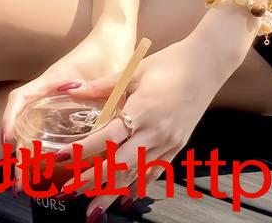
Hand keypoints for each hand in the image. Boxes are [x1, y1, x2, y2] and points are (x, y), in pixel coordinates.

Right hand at [1, 20, 136, 182]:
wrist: (115, 38)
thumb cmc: (109, 53)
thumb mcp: (109, 77)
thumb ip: (108, 99)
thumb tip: (108, 134)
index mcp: (53, 81)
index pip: (21, 97)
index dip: (11, 118)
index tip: (7, 141)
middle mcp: (48, 93)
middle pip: (23, 123)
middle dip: (19, 154)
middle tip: (20, 185)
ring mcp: (53, 102)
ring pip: (32, 131)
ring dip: (28, 157)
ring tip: (28, 186)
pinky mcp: (65, 110)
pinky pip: (45, 132)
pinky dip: (41, 151)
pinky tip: (48, 173)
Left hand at [62, 39, 229, 216]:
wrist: (207, 64)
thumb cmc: (171, 62)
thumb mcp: (135, 70)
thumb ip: (103, 85)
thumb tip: (74, 89)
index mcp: (143, 110)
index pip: (107, 137)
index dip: (84, 151)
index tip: (63, 159)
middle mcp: (156, 131)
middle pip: (120, 164)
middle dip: (94, 180)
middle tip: (71, 192)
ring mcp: (169, 142)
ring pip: (136, 174)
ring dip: (113, 191)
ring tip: (94, 208)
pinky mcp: (178, 146)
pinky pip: (155, 172)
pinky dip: (139, 186)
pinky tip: (125, 197)